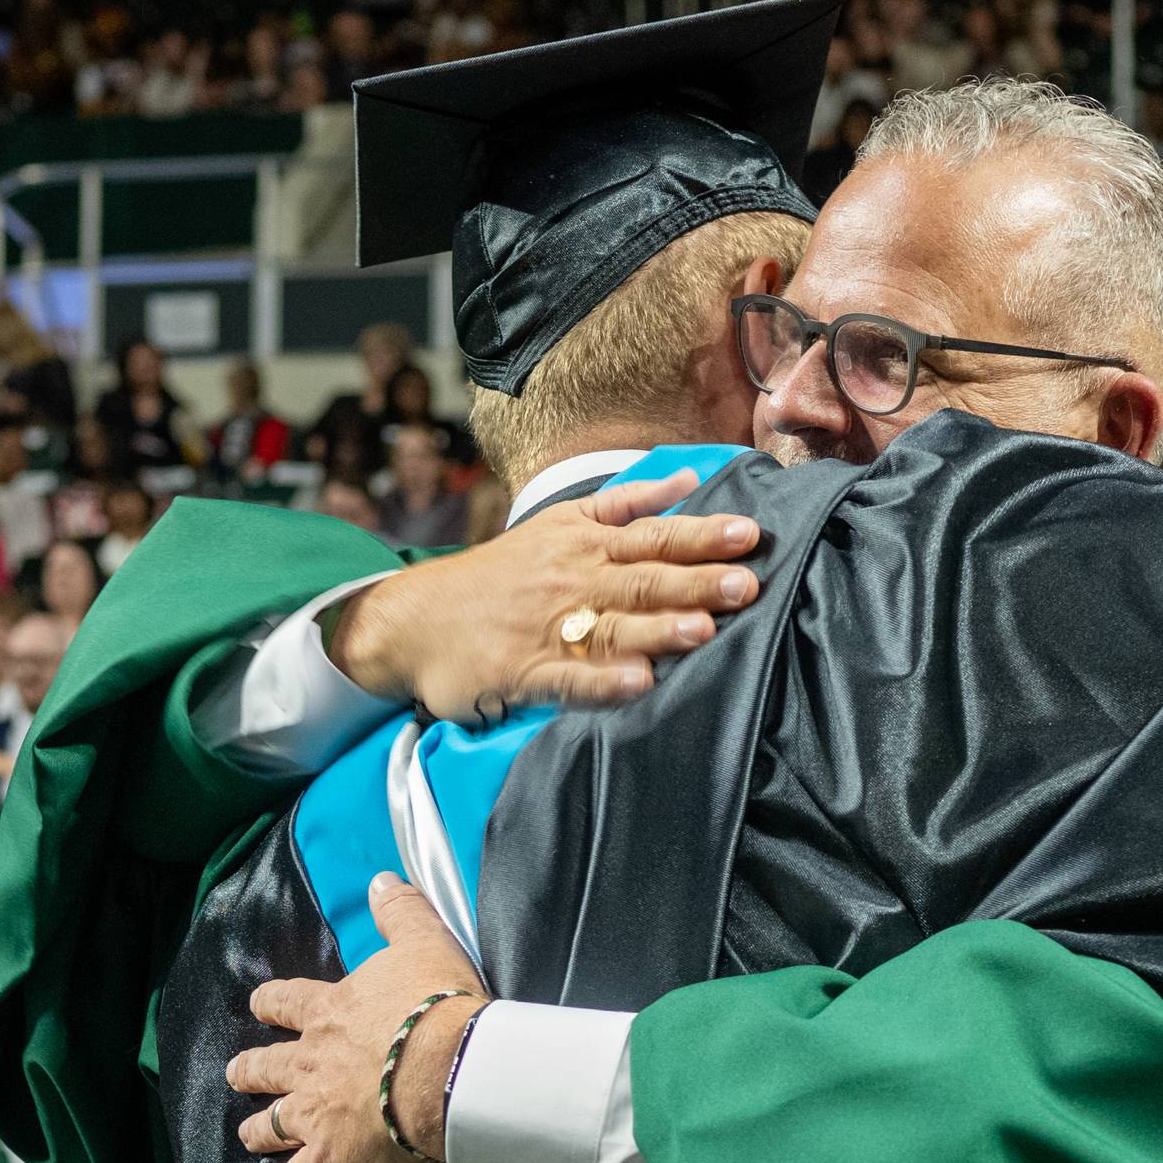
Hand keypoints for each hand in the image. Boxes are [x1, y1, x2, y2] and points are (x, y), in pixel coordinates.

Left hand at [226, 876, 487, 1162]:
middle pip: (266, 1066)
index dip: (271, 1003)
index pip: (286, 1002)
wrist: (450, 1068)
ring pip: (271, 1123)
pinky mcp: (330, 1158)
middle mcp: (309, 1063)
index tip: (260, 1004)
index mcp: (328, 1013)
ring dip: (259, 1128)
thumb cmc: (439, 1005)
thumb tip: (382, 877)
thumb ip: (400, 911)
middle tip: (239, 1073)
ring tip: (249, 1134)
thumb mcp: (424, 942)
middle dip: (250, 1070)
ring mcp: (314, 1113)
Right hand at [328, 470, 764, 721]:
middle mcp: (571, 580)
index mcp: (583, 542)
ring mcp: (548, 627)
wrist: (412, 619)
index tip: (751, 536)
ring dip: (658, 629)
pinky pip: (570, 678)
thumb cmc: (500, 574)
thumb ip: (626, 504)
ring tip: (703, 630)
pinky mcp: (525, 672)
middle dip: (696, 581)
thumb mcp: (559, 523)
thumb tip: (689, 480)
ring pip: (612, 626)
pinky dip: (604, 681)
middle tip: (747, 584)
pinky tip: (638, 682)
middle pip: (642, 579)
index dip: (703, 536)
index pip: (654, 535)